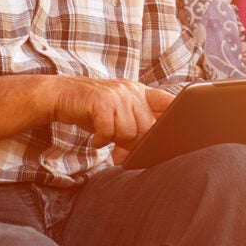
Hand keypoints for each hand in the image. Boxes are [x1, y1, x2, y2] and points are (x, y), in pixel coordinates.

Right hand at [51, 77, 173, 149]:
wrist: (62, 95)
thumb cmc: (93, 109)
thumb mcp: (118, 113)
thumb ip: (135, 128)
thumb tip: (148, 154)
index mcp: (140, 92)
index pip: (168, 101)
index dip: (177, 115)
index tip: (182, 129)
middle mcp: (131, 91)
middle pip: (147, 127)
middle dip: (134, 142)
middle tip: (117, 144)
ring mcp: (117, 96)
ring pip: (129, 132)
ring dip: (115, 140)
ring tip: (104, 135)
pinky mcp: (101, 103)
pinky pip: (110, 131)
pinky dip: (101, 140)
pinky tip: (95, 138)